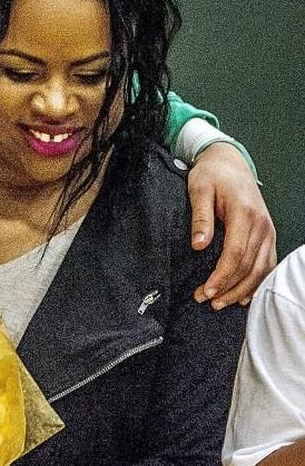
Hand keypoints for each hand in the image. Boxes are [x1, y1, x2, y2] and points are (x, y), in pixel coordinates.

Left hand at [187, 142, 276, 308]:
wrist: (230, 162)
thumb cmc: (212, 175)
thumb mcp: (198, 190)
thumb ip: (200, 218)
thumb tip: (198, 245)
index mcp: (244, 213)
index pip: (236, 253)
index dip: (222, 276)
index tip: (205, 291)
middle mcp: (261, 224)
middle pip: (249, 266)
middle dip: (228, 288)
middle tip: (206, 301)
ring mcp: (267, 230)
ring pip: (261, 268)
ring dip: (243, 289)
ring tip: (221, 303)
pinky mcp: (267, 234)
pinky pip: (267, 263)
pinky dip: (257, 281)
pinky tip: (244, 295)